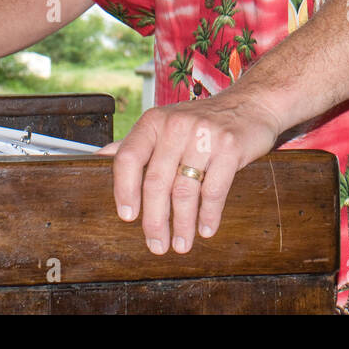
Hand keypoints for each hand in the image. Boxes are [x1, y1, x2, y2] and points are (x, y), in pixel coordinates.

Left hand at [102, 89, 282, 254]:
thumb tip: (98, 158)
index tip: (127, 217)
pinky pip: (215, 190)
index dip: (124, 191)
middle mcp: (176, 125)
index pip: (128, 158)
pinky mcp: (230, 147)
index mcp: (154, 121)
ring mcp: (204, 135)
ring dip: (182, 224)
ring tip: (180, 243)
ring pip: (185, 191)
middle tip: (156, 244)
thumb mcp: (165, 123)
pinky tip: (206, 229)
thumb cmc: (203, 120)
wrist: (250, 104)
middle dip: (154, 220)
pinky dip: (209, 215)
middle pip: (156, 182)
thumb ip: (135, 143)